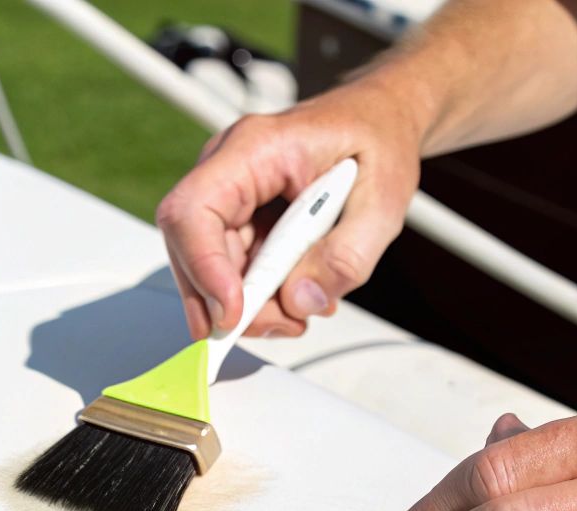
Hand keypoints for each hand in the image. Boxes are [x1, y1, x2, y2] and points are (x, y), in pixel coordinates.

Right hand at [156, 79, 422, 340]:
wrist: (378, 120)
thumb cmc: (377, 140)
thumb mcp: (384, 201)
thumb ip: (347, 255)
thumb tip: (299, 301)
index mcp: (256, 147)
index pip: (194, 210)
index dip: (203, 268)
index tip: (232, 313)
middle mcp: (229, 167)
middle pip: (193, 248)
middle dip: (231, 303)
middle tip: (285, 325)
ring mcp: (230, 194)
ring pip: (210, 267)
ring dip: (250, 305)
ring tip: (300, 314)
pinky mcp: (240, 217)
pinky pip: (232, 267)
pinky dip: (260, 295)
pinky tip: (297, 297)